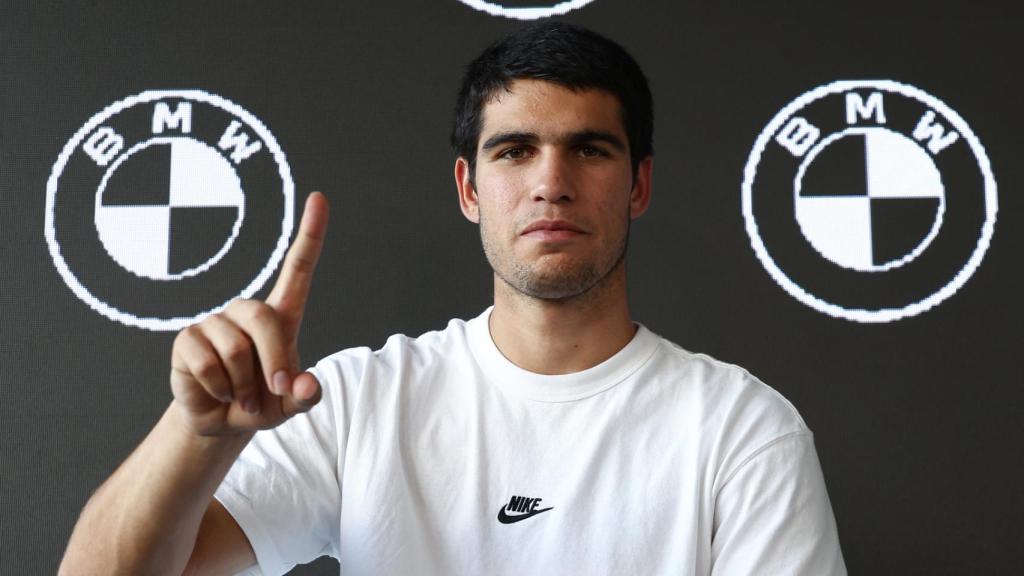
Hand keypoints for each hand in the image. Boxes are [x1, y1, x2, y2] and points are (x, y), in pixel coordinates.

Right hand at [170, 192, 329, 435]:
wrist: (223, 422)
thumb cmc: (263, 402)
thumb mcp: (291, 404)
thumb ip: (306, 395)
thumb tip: (307, 384)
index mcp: (281, 316)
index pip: (298, 268)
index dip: (310, 234)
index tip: (319, 197)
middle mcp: (246, 311)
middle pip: (263, 317)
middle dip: (274, 360)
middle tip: (276, 391)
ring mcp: (214, 322)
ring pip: (235, 347)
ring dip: (244, 384)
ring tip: (242, 396)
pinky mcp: (187, 339)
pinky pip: (206, 362)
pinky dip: (219, 387)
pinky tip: (219, 392)